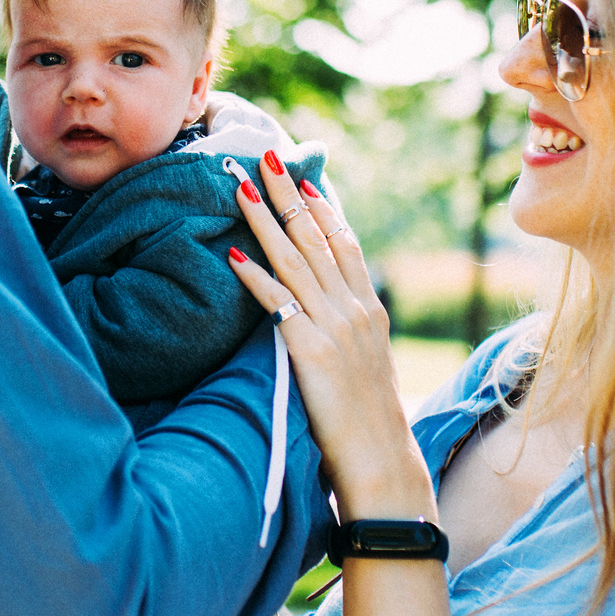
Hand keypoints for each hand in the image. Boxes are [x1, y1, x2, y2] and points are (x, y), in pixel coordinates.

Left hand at [225, 152, 434, 521]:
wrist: (381, 459)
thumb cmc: (368, 419)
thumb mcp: (366, 362)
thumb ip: (348, 330)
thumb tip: (323, 312)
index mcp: (369, 309)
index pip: (344, 243)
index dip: (321, 206)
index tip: (302, 175)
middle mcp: (355, 308)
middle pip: (316, 237)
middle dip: (288, 194)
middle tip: (266, 156)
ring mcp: (335, 327)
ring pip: (294, 259)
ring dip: (264, 219)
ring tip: (240, 187)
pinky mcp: (312, 351)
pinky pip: (277, 304)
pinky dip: (255, 276)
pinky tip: (232, 254)